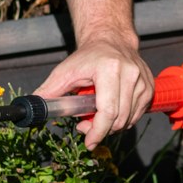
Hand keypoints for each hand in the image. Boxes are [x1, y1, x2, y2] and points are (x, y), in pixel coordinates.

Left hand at [33, 37, 152, 151]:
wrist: (110, 40)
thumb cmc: (87, 57)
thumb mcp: (65, 71)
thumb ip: (49, 91)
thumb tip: (32, 107)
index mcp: (109, 69)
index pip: (108, 110)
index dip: (97, 131)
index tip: (88, 142)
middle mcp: (130, 74)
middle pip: (118, 119)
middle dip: (100, 130)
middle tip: (85, 126)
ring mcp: (143, 81)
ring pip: (128, 120)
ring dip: (111, 126)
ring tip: (96, 115)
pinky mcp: (149, 88)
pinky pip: (136, 115)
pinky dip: (122, 119)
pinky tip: (110, 109)